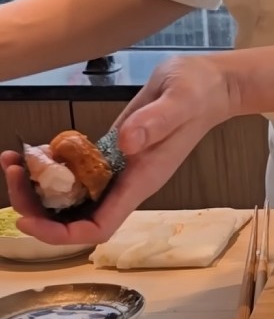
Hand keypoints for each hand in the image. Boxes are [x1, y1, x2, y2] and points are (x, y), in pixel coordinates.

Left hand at [1, 55, 239, 244]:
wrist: (210, 85)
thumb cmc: (199, 93)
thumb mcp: (180, 100)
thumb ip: (156, 121)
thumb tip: (125, 143)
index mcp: (143, 180)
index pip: (99, 227)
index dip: (62, 233)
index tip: (29, 221)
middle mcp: (127, 183)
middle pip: (76, 218)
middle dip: (37, 208)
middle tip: (12, 174)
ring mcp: (118, 171)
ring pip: (71, 198)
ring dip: (37, 188)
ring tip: (14, 159)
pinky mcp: (112, 155)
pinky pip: (76, 175)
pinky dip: (49, 168)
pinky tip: (35, 149)